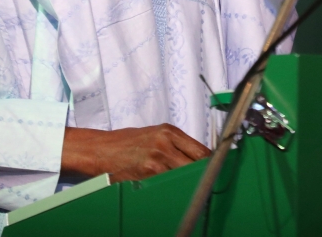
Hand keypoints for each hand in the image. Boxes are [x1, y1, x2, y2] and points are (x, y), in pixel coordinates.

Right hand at [61, 124, 210, 182]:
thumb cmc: (128, 143)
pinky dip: (173, 188)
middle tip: (210, 183)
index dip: (213, 163)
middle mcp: (164, 144)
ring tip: (192, 188)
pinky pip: (168, 184)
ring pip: (184, 176)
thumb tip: (202, 158)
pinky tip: (174, 191)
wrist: (100, 150)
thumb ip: (177, 144)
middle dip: (204, 174)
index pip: (202, 150)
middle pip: (198, 164)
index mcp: (169, 132)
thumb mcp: (155, 134)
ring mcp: (156, 160)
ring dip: (189, 183)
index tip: (220, 170)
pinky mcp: (147, 175)